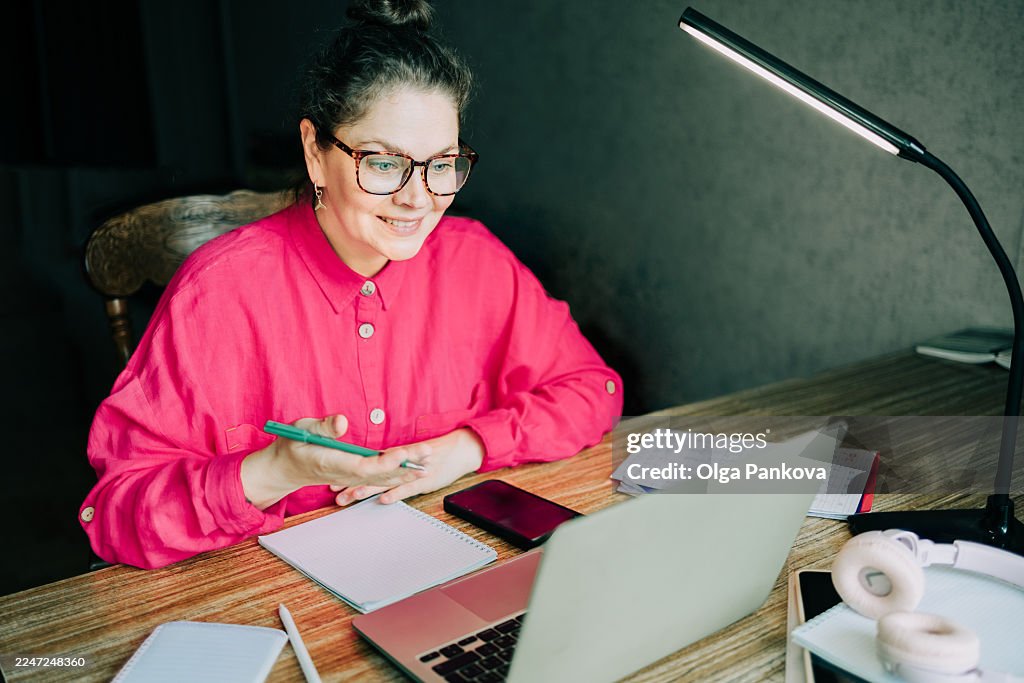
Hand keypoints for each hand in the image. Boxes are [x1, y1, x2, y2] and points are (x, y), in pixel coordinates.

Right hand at [241, 415, 424, 508]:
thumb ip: (323, 427)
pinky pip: (377, 479)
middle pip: (379, 474)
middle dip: (405, 465)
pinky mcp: (352, 476)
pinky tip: (410, 471)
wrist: (283, 468)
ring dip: (405, 472)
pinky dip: (396, 475)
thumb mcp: (302, 429)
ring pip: (381, 478)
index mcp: (332, 462)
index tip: (402, 454)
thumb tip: (341, 421)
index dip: (385, 463)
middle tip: (427, 453)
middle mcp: (343, 474)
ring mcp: (349, 477)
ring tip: (427, 463)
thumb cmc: (292, 445)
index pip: (364, 467)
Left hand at [331, 428, 484, 504]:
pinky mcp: (424, 480)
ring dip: (367, 489)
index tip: (333, 482)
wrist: (459, 449)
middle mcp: (399, 465)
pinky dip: (396, 494)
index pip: (368, 466)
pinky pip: (408, 488)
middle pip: (371, 476)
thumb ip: (394, 463)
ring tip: (350, 496)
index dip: (350, 474)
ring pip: (384, 482)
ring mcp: (411, 473)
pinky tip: (383, 500)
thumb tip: (375, 471)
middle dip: (352, 484)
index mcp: (395, 458)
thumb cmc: (436, 453)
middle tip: (334, 493)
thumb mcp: (411, 457)